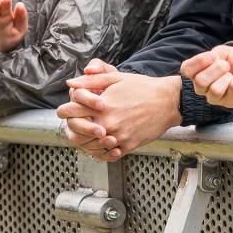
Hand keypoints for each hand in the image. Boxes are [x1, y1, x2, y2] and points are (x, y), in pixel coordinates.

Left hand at [56, 71, 181, 160]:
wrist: (168, 101)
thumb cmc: (142, 87)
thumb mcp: (116, 78)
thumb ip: (91, 81)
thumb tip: (71, 85)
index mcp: (101, 106)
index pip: (70, 112)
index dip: (65, 111)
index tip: (68, 111)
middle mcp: (107, 123)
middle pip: (76, 134)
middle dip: (74, 128)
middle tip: (78, 124)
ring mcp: (118, 136)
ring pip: (90, 147)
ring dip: (87, 141)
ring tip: (91, 133)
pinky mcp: (128, 145)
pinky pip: (107, 155)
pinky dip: (102, 152)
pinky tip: (105, 142)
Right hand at [179, 45, 232, 107]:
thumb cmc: (231, 59)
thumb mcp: (221, 51)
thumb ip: (215, 54)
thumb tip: (215, 61)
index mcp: (195, 72)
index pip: (186, 70)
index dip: (199, 61)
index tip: (213, 56)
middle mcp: (200, 87)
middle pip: (200, 81)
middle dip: (216, 69)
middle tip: (226, 64)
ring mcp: (213, 97)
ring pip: (214, 90)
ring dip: (226, 78)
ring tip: (231, 74)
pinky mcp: (227, 103)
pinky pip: (230, 95)